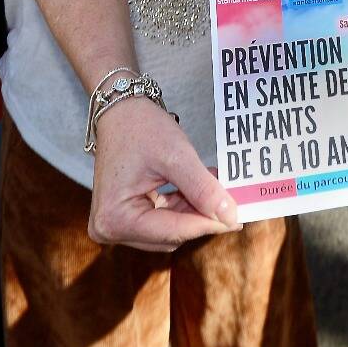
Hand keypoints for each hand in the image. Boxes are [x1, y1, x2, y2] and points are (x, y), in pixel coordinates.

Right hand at [88, 96, 240, 250]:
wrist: (120, 111)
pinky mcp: (125, 217)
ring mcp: (115, 224)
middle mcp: (109, 228)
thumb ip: (204, 189)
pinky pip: (162, 221)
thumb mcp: (177, 156)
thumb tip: (230, 218)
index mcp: (115, 218)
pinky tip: (201, 189)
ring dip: (194, 211)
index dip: (209, 224)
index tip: (238, 219)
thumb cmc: (140, 127)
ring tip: (217, 189)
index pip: (173, 231)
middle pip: (171, 235)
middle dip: (201, 217)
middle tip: (232, 202)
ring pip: (169, 230)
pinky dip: (182, 206)